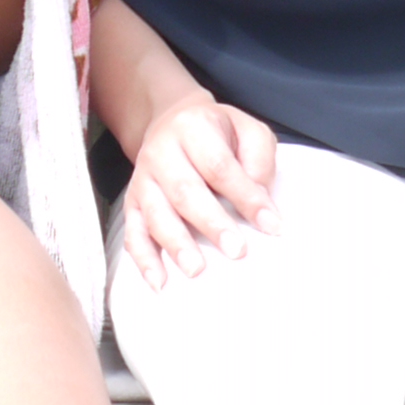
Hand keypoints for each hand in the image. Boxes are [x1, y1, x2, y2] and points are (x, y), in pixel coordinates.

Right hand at [119, 88, 281, 288]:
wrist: (171, 122)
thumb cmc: (217, 133)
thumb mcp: (247, 130)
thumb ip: (258, 159)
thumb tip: (260, 200)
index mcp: (192, 129)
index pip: (219, 166)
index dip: (245, 196)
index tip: (272, 226)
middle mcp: (161, 152)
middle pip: (185, 191)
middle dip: (211, 223)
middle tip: (236, 251)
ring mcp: (143, 179)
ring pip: (156, 214)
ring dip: (176, 244)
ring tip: (196, 270)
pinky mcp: (132, 202)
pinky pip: (133, 232)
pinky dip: (144, 259)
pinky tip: (159, 282)